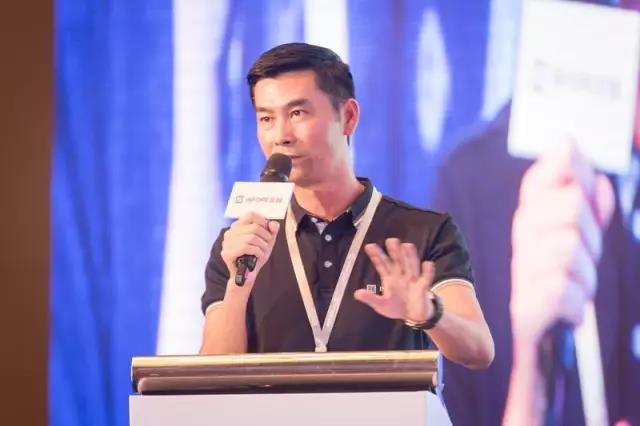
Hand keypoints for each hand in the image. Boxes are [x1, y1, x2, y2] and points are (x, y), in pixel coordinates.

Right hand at [220, 212, 279, 289]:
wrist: (248, 275)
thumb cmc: (256, 256)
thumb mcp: (267, 241)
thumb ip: (272, 230)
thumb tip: (273, 224)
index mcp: (237, 227)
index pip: (250, 214)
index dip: (262, 221)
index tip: (267, 230)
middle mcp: (230, 232)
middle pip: (254, 227)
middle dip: (265, 236)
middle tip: (267, 245)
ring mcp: (227, 243)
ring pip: (251, 237)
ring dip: (262, 245)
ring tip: (263, 251)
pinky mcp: (227, 253)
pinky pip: (246, 247)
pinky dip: (256, 251)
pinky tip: (258, 255)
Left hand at [354, 238, 435, 322]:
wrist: (414, 316)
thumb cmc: (397, 307)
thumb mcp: (381, 304)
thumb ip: (370, 298)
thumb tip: (356, 293)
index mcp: (389, 277)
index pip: (382, 264)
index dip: (376, 255)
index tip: (369, 246)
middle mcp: (400, 275)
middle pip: (397, 260)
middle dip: (394, 251)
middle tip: (391, 240)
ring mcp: (412, 279)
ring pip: (411, 265)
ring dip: (410, 256)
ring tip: (407, 245)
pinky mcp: (423, 286)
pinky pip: (426, 277)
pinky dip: (427, 271)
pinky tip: (427, 263)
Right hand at [510, 144, 613, 345]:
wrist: (543, 347)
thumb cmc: (563, 291)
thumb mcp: (582, 247)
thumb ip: (591, 209)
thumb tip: (600, 179)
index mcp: (533, 223)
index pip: (541, 179)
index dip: (565, 166)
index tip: (574, 155)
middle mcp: (522, 242)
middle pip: (569, 204)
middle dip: (592, 234)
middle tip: (584, 259)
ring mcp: (522, 272)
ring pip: (570, 244)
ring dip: (585, 273)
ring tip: (575, 287)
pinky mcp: (525, 306)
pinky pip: (563, 286)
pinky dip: (576, 302)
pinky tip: (567, 310)